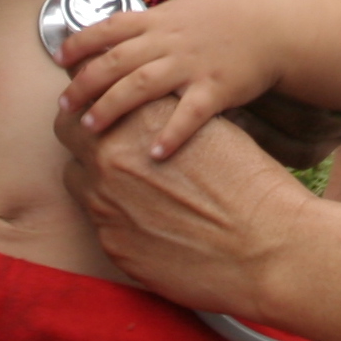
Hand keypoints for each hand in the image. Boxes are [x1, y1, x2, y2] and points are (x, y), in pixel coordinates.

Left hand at [56, 97, 340, 340]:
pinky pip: (97, 222)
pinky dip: (111, 216)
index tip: (95, 102)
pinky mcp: (113, 244)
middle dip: (79, 133)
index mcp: (143, 118)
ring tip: (112, 181)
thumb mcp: (213, 131)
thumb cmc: (256, 186)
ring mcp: (107, 203)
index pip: (91, 91)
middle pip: (69, 131)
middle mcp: (115, 155)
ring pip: (74, 178)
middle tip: (92, 137)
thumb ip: (174, 115)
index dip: (89, 96)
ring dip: (89, 176)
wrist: (271, 249)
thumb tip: (159, 108)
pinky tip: (135, 217)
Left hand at [59, 0, 340, 155]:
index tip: (59, 60)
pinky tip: (155, 153)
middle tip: (63, 107)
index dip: (81, 43)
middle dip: (85, 84)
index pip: (110, 27)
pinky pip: (190, 114)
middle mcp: (171, 40)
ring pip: (142, 84)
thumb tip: (116, 31)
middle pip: (116, 60)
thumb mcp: (187, 9)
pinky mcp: (218, 88)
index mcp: (161, 19)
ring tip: (90, 128)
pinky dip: (171, 133)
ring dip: (112, 106)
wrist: (276, 29)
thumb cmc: (231, 19)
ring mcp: (193, 64)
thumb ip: (153, 24)